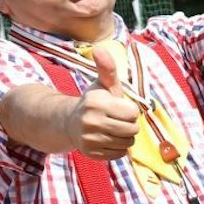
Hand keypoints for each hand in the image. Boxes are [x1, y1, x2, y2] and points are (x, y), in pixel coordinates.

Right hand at [76, 43, 140, 159]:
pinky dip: (118, 148)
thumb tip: (99, 48)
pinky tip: (106, 139)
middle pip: (132, 129)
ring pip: (127, 143)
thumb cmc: (95, 102)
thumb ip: (107, 68)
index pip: (133, 113)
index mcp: (96, 103)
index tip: (118, 108)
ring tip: (111, 129)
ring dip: (124, 137)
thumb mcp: (103, 85)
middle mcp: (91, 122)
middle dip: (129, 125)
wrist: (70, 123)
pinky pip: (120, 154)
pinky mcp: (91, 154)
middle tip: (116, 120)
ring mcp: (90, 139)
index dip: (129, 111)